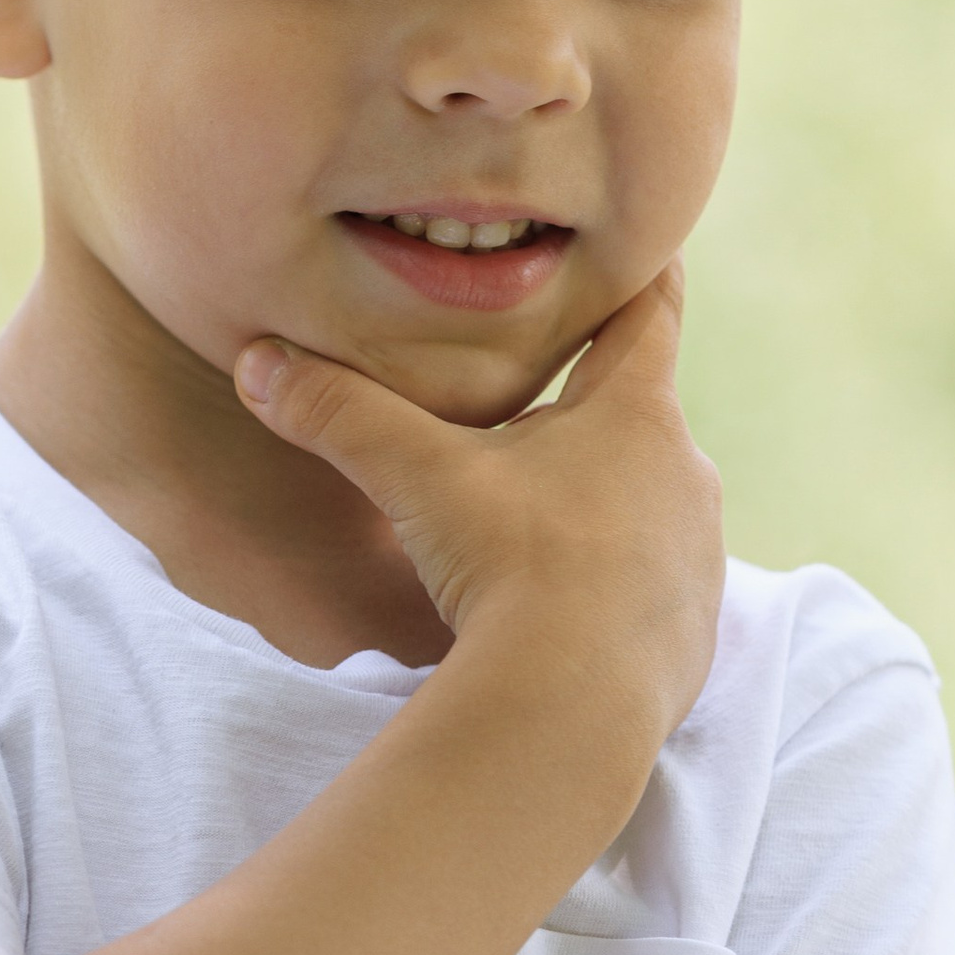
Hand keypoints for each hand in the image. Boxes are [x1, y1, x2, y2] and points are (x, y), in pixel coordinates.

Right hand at [235, 264, 724, 745]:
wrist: (574, 708)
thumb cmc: (511, 570)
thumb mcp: (417, 479)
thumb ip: (340, 414)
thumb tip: (257, 363)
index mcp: (634, 415)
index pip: (649, 313)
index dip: (640, 274)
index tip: (644, 245)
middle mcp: (685, 476)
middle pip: (638, 419)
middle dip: (591, 415)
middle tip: (541, 411)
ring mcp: (698, 557)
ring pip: (647, 506)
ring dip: (601, 508)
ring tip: (542, 525)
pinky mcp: (695, 630)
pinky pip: (654, 587)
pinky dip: (614, 585)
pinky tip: (565, 607)